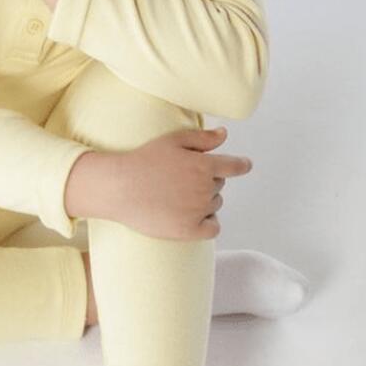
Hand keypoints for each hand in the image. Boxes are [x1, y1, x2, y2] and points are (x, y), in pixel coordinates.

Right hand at [113, 127, 252, 241]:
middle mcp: (205, 188)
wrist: (119, 188)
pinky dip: (209, 222)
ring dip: (205, 200)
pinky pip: (213, 228)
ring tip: (180, 196)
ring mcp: (198, 211)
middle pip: (219, 184)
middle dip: (207, 180)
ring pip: (215, 204)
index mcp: (204, 165)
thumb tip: (224, 134)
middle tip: (182, 178)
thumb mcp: (172, 141)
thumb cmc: (143, 160)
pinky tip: (195, 217)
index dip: (241, 164)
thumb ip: (202, 138)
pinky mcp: (189, 230)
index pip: (234, 166)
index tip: (245, 165)